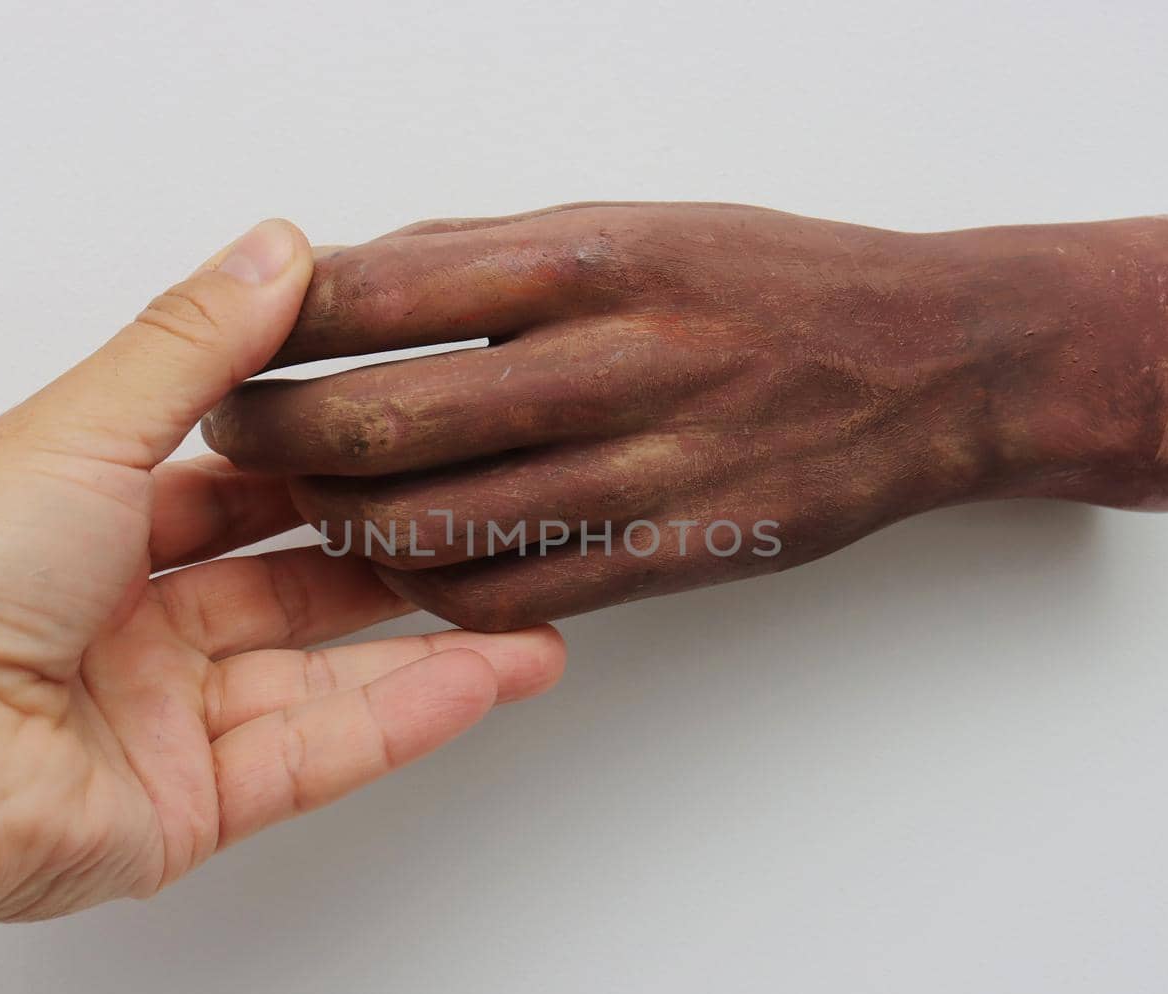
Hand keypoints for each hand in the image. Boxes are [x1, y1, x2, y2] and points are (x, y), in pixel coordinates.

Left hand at [0, 221, 563, 993]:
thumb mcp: (89, 424)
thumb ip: (197, 344)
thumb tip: (275, 249)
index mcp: (85, 532)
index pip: (230, 494)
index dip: (321, 465)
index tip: (406, 434)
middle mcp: (124, 630)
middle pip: (287, 590)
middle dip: (387, 558)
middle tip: (480, 525)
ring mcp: (161, 723)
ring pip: (322, 678)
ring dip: (428, 645)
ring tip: (526, 613)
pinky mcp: (188, 808)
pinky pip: (316, 752)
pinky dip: (406, 715)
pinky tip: (487, 673)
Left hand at [202, 203, 1167, 629]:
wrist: (930, 367)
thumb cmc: (776, 282)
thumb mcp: (629, 223)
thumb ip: (481, 254)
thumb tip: (341, 276)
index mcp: (589, 258)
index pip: (377, 289)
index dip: (275, 322)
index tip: (236, 340)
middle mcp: (612, 363)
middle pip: (382, 417)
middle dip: (277, 436)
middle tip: (238, 438)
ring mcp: (644, 473)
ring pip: (432, 528)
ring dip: (343, 527)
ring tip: (313, 509)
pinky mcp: (669, 560)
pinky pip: (513, 596)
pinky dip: (434, 594)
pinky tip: (404, 571)